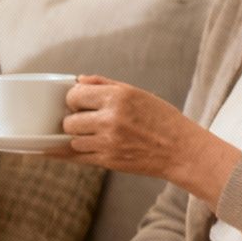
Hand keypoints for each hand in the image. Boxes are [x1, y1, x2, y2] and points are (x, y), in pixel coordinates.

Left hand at [61, 75, 201, 178]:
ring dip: (78, 138)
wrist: (181, 150)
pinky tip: (60, 150)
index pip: (74, 95)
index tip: (78, 103)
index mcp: (118, 98)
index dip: (73, 99)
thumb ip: (105, 84)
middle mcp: (111, 119)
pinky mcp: (109, 161)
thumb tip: (78, 80)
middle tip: (84, 121)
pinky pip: (77, 157)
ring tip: (93, 135)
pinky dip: (69, 153)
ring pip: (73, 140)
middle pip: (70, 120)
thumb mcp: (137, 93)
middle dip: (73, 120)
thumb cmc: (161, 119)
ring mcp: (108, 142)